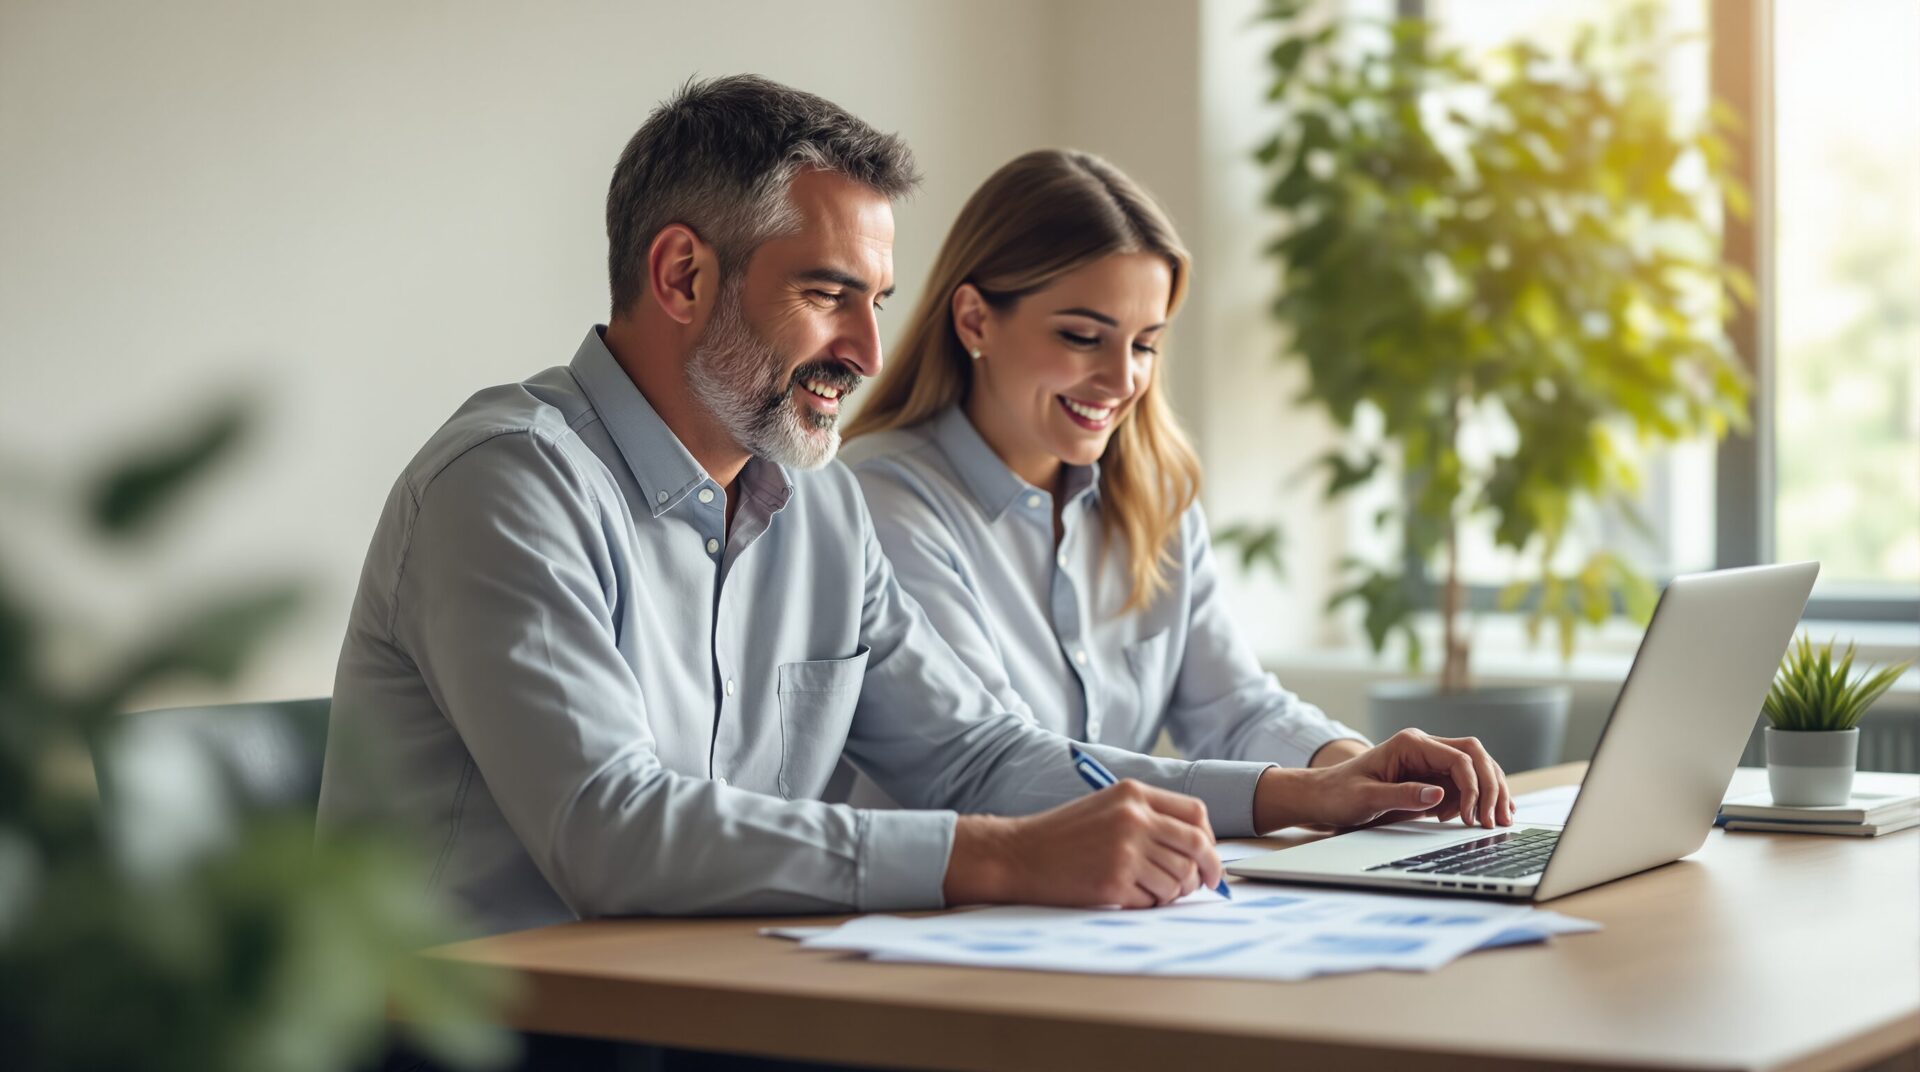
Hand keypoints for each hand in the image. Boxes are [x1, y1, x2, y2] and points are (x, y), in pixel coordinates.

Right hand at [942, 781, 1222, 908]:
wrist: (1019, 854)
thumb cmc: (1062, 835)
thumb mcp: (1107, 807)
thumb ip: (1148, 816)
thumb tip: (1197, 847)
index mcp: (1133, 794)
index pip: (1196, 814)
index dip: (1209, 840)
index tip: (1208, 858)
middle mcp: (1134, 818)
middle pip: (1197, 847)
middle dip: (1206, 871)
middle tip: (1204, 885)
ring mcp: (1125, 850)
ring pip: (1179, 879)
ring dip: (1173, 892)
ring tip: (1150, 890)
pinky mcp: (1115, 882)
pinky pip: (1154, 900)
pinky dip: (1149, 903)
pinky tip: (1129, 896)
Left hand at [1254, 728, 1513, 831]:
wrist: (1322, 798)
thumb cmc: (1338, 794)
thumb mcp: (1366, 798)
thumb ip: (1402, 795)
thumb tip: (1439, 794)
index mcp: (1410, 744)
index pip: (1458, 757)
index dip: (1473, 786)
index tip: (1472, 816)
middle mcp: (1423, 747)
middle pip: (1474, 757)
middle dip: (1491, 786)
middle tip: (1497, 819)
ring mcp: (1428, 762)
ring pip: (1474, 769)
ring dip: (1490, 792)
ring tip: (1499, 820)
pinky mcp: (1429, 779)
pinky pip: (1462, 785)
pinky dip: (1475, 800)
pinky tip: (1476, 818)